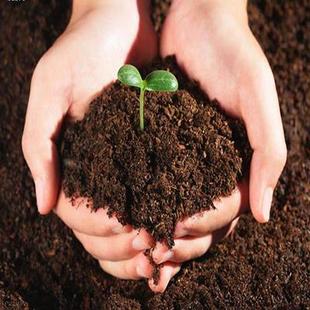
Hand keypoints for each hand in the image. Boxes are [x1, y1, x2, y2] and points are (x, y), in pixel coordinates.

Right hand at [22, 0, 166, 284]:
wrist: (119, 21)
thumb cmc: (81, 50)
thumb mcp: (51, 91)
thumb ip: (41, 146)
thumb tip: (44, 206)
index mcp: (74, 159)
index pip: (78, 212)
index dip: (97, 228)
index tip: (122, 230)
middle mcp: (102, 164)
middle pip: (107, 223)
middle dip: (125, 244)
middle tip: (150, 249)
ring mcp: (130, 157)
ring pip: (135, 212)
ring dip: (149, 236)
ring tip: (165, 249)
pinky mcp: (158, 144)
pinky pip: (161, 182)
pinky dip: (169, 207)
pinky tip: (182, 222)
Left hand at [149, 0, 286, 290]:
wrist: (198, 20)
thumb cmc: (233, 53)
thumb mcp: (257, 96)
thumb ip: (267, 152)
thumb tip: (263, 214)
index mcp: (235, 162)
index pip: (224, 211)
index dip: (202, 228)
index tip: (175, 232)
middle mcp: (208, 163)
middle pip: (195, 215)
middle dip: (175, 238)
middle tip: (150, 252)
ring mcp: (181, 152)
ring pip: (169, 201)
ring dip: (153, 226)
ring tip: (133, 245)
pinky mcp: (157, 137)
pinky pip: (147, 170)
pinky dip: (136, 194)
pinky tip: (120, 210)